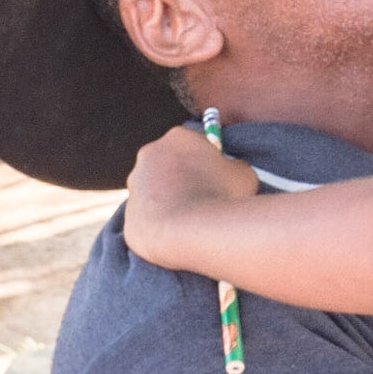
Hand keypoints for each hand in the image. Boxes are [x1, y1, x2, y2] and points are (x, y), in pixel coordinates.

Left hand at [123, 124, 259, 269]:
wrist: (193, 232)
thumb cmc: (222, 196)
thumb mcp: (244, 173)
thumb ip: (232, 166)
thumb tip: (228, 171)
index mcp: (177, 137)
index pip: (193, 144)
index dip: (208, 161)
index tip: (219, 178)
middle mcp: (149, 155)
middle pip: (169, 165)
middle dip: (185, 179)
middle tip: (206, 199)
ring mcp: (135, 186)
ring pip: (156, 193)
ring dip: (171, 202)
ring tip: (193, 222)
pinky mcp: (129, 216)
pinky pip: (149, 219)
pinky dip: (163, 226)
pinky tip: (180, 236)